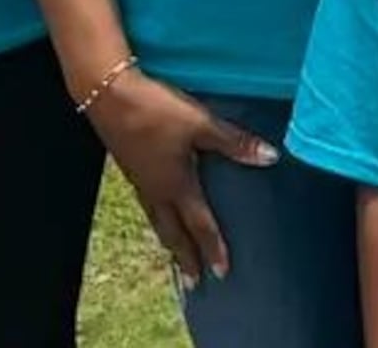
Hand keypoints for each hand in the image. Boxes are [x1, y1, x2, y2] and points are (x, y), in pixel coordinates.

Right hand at [90, 67, 277, 293]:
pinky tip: (157, 210)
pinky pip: (147, 205)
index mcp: (177, 185)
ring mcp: (140, 181)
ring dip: (169, 240)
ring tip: (175, 254)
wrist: (108, 95)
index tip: (221, 273)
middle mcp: (157, 190)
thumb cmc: (157, 111)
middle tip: (193, 283)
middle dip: (185, 257)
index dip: (212, 248)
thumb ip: (234, 143)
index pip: (200, 224)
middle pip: (173, 232)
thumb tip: (270, 157)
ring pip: (157, 220)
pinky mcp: (129, 167)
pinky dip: (157, 218)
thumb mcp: (200, 123)